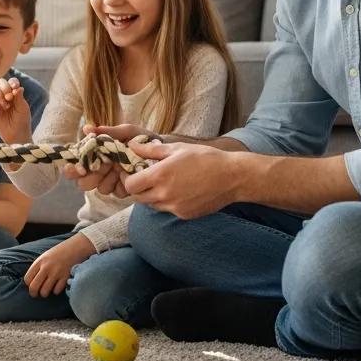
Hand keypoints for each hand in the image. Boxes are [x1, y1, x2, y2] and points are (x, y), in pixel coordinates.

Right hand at [0, 77, 31, 142]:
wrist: (16, 134)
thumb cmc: (22, 120)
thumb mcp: (23, 108)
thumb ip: (19, 97)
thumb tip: (18, 87)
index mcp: (14, 93)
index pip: (11, 82)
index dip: (12, 82)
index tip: (15, 87)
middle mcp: (4, 95)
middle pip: (0, 82)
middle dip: (4, 87)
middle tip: (9, 97)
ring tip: (5, 106)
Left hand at [24, 235, 93, 297]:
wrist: (76, 247)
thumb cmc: (59, 253)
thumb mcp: (45, 257)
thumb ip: (37, 268)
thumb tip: (30, 282)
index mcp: (39, 262)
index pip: (27, 279)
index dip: (28, 284)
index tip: (31, 285)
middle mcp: (46, 268)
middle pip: (33, 287)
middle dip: (33, 293)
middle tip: (36, 294)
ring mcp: (56, 273)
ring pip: (44, 292)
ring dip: (44, 293)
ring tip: (47, 290)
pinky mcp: (65, 278)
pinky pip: (56, 291)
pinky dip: (55, 291)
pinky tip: (57, 286)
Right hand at [62, 122, 158, 196]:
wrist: (163, 149)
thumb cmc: (142, 138)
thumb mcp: (126, 131)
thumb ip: (107, 132)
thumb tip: (86, 128)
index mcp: (95, 155)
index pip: (73, 167)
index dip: (73, 170)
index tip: (81, 167)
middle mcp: (99, 170)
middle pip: (83, 183)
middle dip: (93, 176)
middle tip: (106, 165)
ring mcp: (111, 181)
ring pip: (101, 189)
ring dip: (110, 179)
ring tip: (121, 166)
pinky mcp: (123, 189)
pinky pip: (117, 193)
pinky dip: (123, 184)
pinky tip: (130, 174)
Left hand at [121, 139, 240, 218]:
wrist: (233, 177)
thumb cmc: (205, 158)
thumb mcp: (177, 148)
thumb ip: (150, 150)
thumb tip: (132, 145)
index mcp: (160, 176)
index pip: (130, 186)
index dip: (127, 179)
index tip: (130, 172)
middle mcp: (165, 194)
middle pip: (138, 197)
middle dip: (138, 188)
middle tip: (144, 178)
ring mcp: (175, 207)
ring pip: (152, 205)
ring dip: (152, 195)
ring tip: (163, 183)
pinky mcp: (184, 215)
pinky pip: (168, 210)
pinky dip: (167, 202)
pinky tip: (178, 191)